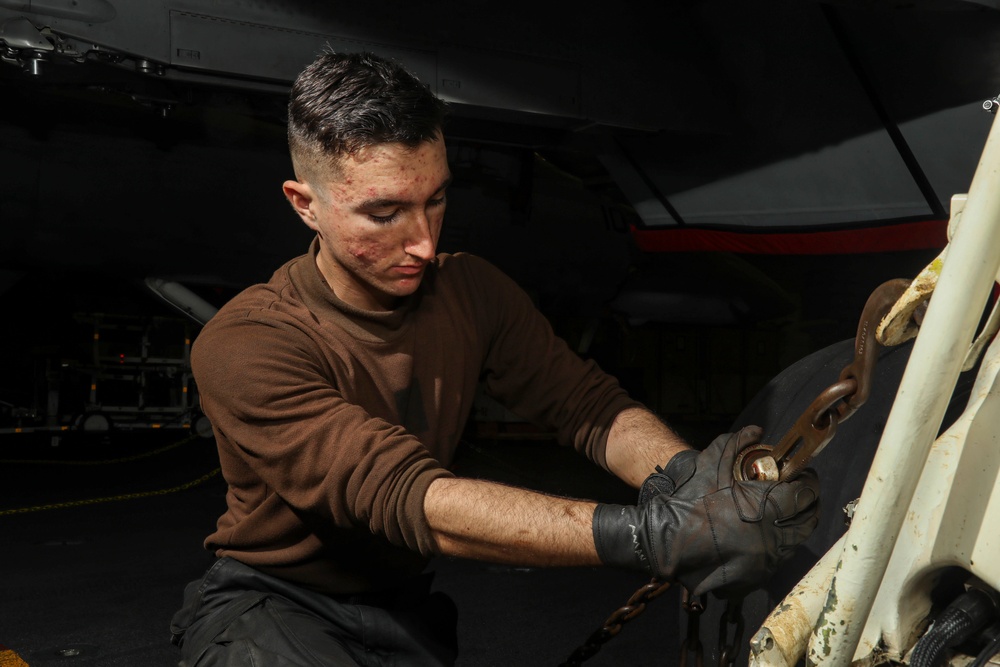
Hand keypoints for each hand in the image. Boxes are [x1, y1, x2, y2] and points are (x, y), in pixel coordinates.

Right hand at [592, 426, 819, 596]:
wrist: (665, 540)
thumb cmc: (690, 499)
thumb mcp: (712, 463)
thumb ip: (736, 443)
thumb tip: (757, 431)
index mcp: (767, 509)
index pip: (807, 493)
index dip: (808, 481)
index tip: (801, 475)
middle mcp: (773, 539)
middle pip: (809, 520)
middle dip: (807, 504)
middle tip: (794, 494)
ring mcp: (765, 563)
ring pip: (794, 542)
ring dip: (791, 526)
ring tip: (774, 514)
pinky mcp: (754, 579)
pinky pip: (775, 560)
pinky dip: (773, 547)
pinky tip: (757, 536)